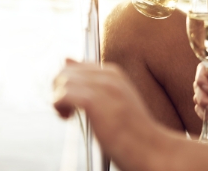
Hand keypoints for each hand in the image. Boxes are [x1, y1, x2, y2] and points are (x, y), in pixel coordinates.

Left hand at [53, 59, 167, 167]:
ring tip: (69, 116)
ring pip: (62, 80)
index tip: (74, 103)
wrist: (149, 149)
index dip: (68, 85)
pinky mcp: (95, 101)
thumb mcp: (112, 99)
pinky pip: (63, 94)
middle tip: (69, 111)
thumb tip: (67, 58)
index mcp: (113, 73)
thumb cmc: (130, 130)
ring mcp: (104, 87)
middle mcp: (109, 75)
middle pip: (66, 71)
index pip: (74, 66)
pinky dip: (59, 106)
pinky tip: (68, 118)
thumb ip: (90, 80)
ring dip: (58, 99)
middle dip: (59, 90)